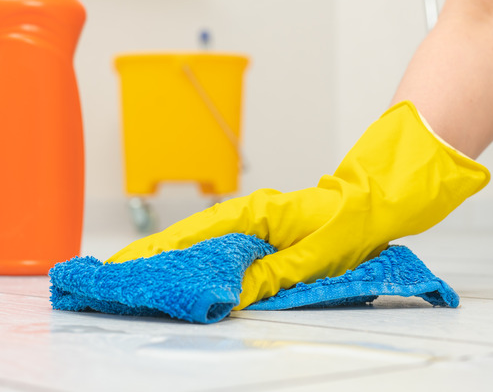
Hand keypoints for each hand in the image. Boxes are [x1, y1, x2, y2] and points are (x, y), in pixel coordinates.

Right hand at [109, 101, 489, 308]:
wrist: (377, 198)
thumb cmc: (352, 219)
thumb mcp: (317, 255)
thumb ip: (273, 275)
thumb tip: (230, 295)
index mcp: (255, 215)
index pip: (192, 237)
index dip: (155, 254)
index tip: (123, 267)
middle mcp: (247, 216)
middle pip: (187, 239)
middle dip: (151, 259)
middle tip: (115, 279)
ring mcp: (252, 223)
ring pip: (201, 244)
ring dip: (169, 262)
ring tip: (138, 279)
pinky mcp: (261, 233)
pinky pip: (220, 248)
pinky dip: (197, 262)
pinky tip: (185, 276)